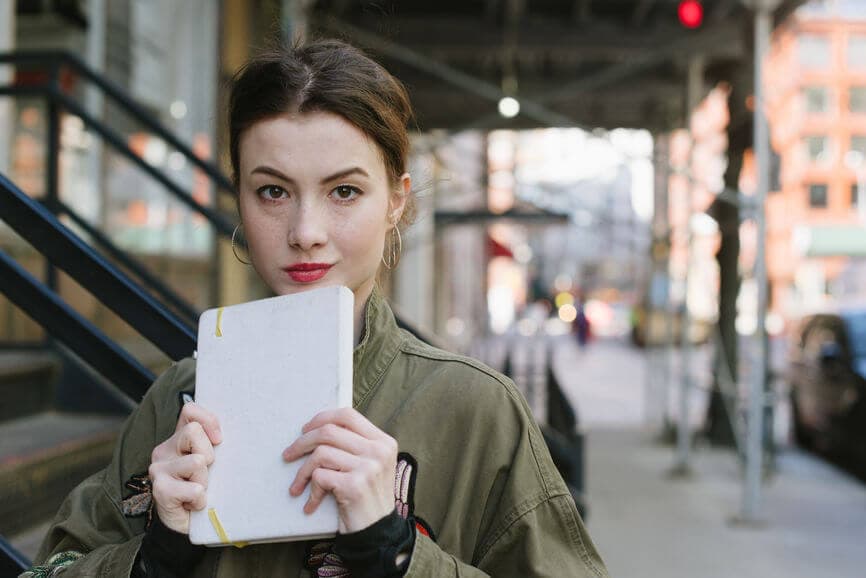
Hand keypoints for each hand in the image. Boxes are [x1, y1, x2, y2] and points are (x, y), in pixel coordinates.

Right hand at [149, 402, 221, 533]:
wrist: (188, 525)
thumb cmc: (205, 488)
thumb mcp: (213, 461)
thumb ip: (214, 441)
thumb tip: (225, 431)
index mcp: (178, 438)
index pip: (190, 410)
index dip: (208, 421)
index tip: (219, 440)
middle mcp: (164, 449)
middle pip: (194, 432)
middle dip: (209, 454)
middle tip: (207, 473)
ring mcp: (159, 469)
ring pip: (197, 461)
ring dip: (205, 480)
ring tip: (199, 490)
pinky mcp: (160, 489)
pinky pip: (194, 488)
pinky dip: (200, 499)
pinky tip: (193, 504)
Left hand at [282, 408, 396, 533]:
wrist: (378, 532)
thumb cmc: (367, 497)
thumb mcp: (370, 465)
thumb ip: (354, 445)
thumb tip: (317, 428)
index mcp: (383, 442)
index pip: (348, 415)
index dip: (322, 418)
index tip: (305, 429)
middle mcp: (378, 451)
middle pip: (329, 431)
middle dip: (302, 442)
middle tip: (289, 454)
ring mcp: (368, 467)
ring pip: (321, 453)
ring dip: (302, 471)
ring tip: (298, 485)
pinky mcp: (355, 485)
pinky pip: (319, 476)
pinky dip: (311, 490)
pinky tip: (312, 503)